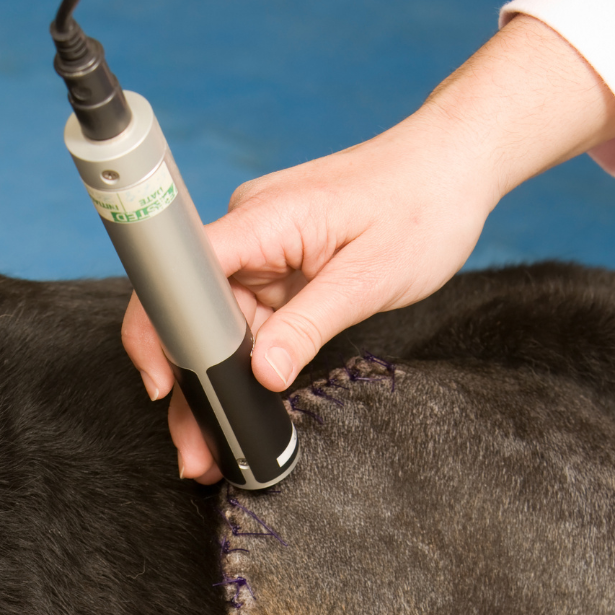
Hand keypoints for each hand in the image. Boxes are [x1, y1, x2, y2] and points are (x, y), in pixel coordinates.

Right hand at [123, 16, 614, 480]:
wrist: (454, 166)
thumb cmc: (423, 205)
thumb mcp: (368, 278)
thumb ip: (308, 327)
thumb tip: (262, 376)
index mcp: (262, 219)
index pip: (183, 274)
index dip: (160, 332)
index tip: (164, 386)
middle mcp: (250, 232)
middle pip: (195, 311)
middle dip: (190, 381)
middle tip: (196, 448)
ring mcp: (264, 249)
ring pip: (220, 324)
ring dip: (218, 380)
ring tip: (215, 443)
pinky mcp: (281, 265)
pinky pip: (250, 319)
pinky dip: (247, 362)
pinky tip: (245, 402)